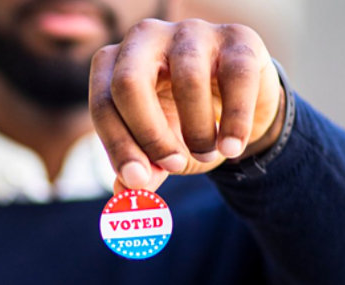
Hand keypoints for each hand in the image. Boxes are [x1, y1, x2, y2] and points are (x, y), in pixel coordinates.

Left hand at [89, 18, 281, 192]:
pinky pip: (236, 78)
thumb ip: (144, 169)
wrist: (241, 106)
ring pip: (187, 81)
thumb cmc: (189, 123)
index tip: (138, 180)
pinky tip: (232, 148)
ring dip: (198, 132)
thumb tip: (124, 192)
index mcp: (117, 63)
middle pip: (129, 82)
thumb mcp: (163, 150)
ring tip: (207, 155)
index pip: (103, 102)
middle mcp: (147, 38)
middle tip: (173, 167)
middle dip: (150, 135)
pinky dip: (235, 122)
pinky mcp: (237, 38)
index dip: (118, 145)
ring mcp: (192, 32)